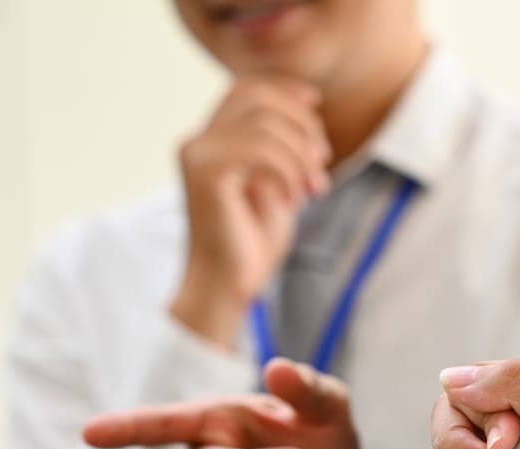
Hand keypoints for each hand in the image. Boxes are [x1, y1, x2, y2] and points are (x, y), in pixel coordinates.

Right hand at [171, 77, 331, 348]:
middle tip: (321, 162)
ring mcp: (198, 155)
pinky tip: (293, 199)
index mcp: (209, 142)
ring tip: (314, 189)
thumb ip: (283, 147)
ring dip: (300, 153)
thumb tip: (307, 109)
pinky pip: (262, 149)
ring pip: (264, 122)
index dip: (285, 90)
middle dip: (300, 123)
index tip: (317, 107)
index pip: (247, 89)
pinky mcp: (206, 173)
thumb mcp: (277, 183)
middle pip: (257, 96)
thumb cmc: (250, 245)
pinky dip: (288, 170)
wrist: (227, 287)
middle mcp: (197, 142)